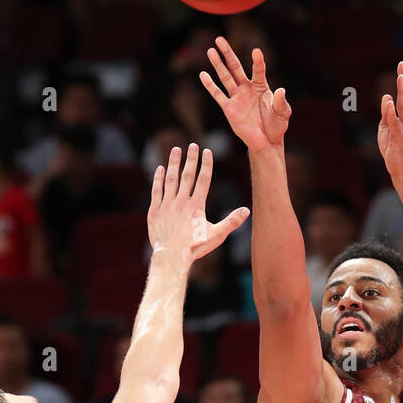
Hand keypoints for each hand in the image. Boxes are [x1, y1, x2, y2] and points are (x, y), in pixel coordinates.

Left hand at [147, 143, 248, 264]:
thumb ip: (231, 222)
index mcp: (196, 206)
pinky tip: (160, 168)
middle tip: (193, 145)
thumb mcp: (216, 236)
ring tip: (176, 149)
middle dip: (191, 159)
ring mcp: (167, 205)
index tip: (207, 152)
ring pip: (171, 180)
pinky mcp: (155, 211)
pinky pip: (157, 191)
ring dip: (174, 163)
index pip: (203, 180)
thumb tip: (247, 211)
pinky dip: (158, 179)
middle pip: (187, 176)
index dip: (206, 165)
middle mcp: (181, 202)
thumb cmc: (195, 248)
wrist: (171, 257)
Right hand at [199, 37, 290, 150]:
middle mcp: (247, 89)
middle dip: (227, 53)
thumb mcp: (283, 113)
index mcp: (260, 86)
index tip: (256, 52)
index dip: (257, 62)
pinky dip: (210, 85)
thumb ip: (281, 102)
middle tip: (219, 39)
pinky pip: (218, 95)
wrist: (266, 142)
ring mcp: (237, 98)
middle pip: (235, 68)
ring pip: (225, 77)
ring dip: (217, 64)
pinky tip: (203, 75)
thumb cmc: (276, 126)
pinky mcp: (229, 109)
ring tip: (211, 51)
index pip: (258, 70)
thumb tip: (280, 91)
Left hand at [378, 59, 402, 181]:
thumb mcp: (386, 127)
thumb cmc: (393, 148)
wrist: (401, 169)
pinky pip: (395, 124)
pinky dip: (391, 113)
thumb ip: (386, 113)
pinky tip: (390, 102)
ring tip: (400, 78)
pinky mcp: (399, 138)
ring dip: (402, 92)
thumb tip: (386, 97)